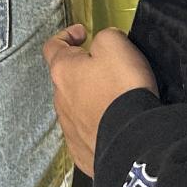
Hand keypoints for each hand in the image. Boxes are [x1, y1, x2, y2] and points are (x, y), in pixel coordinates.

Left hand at [45, 26, 156, 175]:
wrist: (133, 142)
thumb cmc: (122, 90)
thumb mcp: (115, 44)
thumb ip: (103, 37)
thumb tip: (102, 46)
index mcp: (63, 71)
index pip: (53, 46)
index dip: (67, 35)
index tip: (83, 34)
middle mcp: (60, 101)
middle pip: (66, 79)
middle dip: (83, 71)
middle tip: (106, 68)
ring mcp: (70, 129)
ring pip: (76, 106)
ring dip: (90, 99)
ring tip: (114, 99)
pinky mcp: (82, 151)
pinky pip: (87, 132)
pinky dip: (97, 124)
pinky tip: (113, 123)